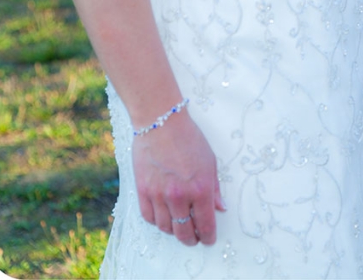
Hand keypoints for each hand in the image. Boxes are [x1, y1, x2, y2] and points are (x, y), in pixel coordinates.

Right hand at [132, 112, 225, 245]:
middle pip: (184, 231)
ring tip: (179, 228)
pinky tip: (163, 218)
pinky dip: (157, 222)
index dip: (208, 236)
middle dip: (191, 239)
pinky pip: (148, 217)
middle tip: (194, 239)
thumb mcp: (210, 162)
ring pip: (165, 227)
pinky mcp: (142, 190)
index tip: (208, 239)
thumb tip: (220, 208)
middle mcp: (179, 196)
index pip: (205, 224)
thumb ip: (215, 189)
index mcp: (201, 189)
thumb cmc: (189, 139)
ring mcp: (158, 195)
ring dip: (173, 232)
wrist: (161, 122)